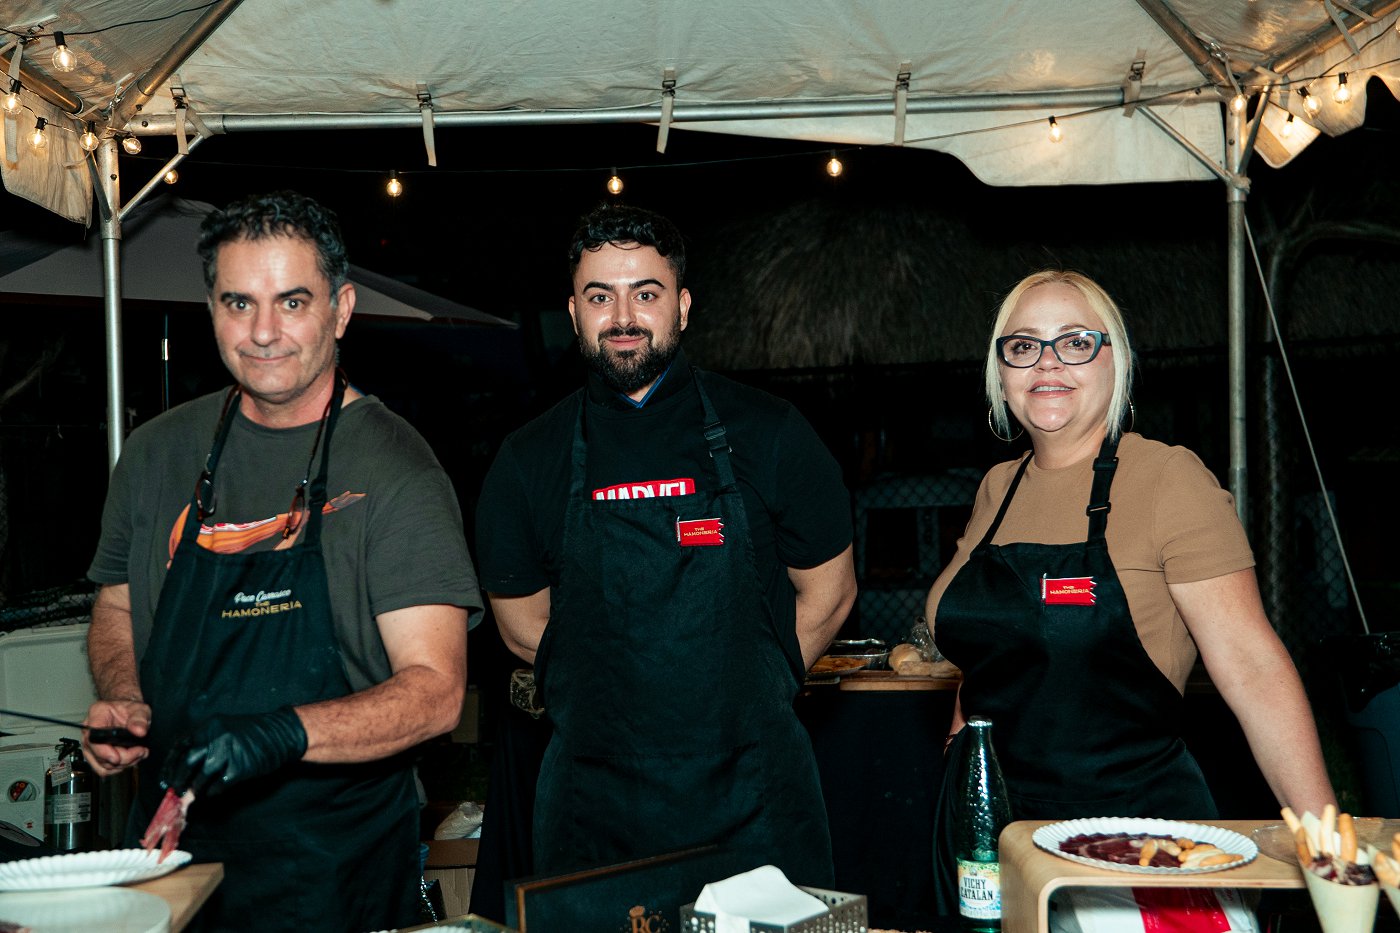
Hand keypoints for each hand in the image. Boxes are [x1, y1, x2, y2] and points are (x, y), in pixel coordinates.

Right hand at [82, 699, 150, 776]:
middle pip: (99, 756)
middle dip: (124, 758)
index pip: (93, 738)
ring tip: (139, 754)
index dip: (104, 752)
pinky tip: (132, 758)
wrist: (127, 711)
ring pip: (102, 766)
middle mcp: (89, 732)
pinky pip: (104, 769)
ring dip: (124, 764)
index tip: (118, 758)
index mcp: (96, 715)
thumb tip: (139, 731)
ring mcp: (91, 746)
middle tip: (141, 751)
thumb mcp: (139, 708)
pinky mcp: (96, 756)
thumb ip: (140, 718)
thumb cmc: (129, 708)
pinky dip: (120, 767)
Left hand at [161, 707, 307, 796]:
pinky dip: (213, 791)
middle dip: (178, 779)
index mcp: (210, 726)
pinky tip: (213, 791)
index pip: (180, 747)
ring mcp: (229, 752)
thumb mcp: (225, 729)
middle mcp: (216, 737)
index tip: (165, 780)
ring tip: (195, 793)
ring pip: (201, 776)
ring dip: (195, 788)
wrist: (281, 734)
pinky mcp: (240, 767)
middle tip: (177, 790)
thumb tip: (183, 769)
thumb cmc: (252, 734)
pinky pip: (219, 785)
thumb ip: (205, 744)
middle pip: (188, 761)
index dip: (170, 765)